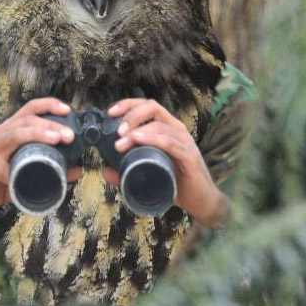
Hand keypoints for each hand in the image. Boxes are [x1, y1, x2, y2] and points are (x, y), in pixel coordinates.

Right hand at [0, 98, 81, 216]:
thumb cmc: (4, 181)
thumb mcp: (31, 172)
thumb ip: (53, 168)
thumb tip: (78, 168)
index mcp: (12, 129)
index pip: (31, 109)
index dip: (49, 105)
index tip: (68, 110)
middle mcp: (1, 133)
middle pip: (28, 120)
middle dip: (51, 124)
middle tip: (69, 135)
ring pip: (16, 134)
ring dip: (38, 134)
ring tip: (56, 139)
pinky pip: (4, 167)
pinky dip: (16, 171)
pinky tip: (25, 176)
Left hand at [104, 99, 228, 226]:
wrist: (200, 201)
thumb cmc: (174, 182)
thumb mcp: (147, 172)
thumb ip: (125, 170)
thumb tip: (105, 169)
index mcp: (166, 127)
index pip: (146, 105)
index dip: (127, 105)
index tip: (110, 113)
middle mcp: (176, 129)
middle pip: (152, 107)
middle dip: (131, 115)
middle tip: (117, 131)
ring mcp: (184, 141)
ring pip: (159, 125)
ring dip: (136, 131)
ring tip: (120, 144)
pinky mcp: (189, 156)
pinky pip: (170, 142)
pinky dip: (152, 139)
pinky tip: (138, 140)